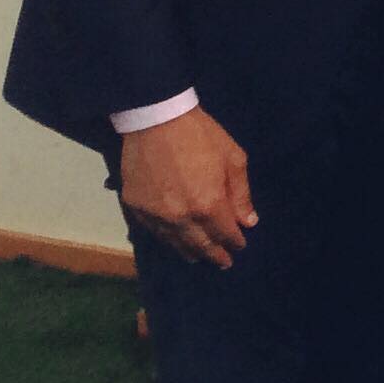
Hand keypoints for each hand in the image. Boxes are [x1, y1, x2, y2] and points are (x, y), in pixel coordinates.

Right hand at [118, 107, 255, 266]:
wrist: (156, 119)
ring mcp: (155, 214)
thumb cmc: (201, 135)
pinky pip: (153, 231)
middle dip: (214, 254)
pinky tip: (172, 241)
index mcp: (208, 205)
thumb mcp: (233, 159)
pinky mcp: (135, 206)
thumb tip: (248, 222)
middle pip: (200, 244)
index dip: (234, 241)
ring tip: (198, 258)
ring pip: (174, 242)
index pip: (225, 233)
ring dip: (189, 251)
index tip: (240, 246)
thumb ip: (241, 194)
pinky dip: (166, 238)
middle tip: (223, 263)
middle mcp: (180, 216)